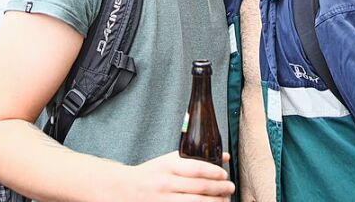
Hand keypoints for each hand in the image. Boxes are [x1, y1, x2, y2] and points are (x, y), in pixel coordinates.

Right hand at [119, 151, 233, 200]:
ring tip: (225, 200)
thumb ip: (193, 159)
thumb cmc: (151, 174)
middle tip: (230, 187)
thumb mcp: (168, 161)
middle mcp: (166, 183)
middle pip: (199, 188)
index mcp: (167, 166)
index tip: (224, 174)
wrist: (124, 189)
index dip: (214, 172)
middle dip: (219, 189)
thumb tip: (224, 157)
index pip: (196, 168)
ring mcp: (164, 200)